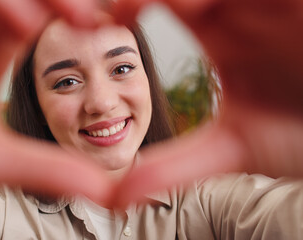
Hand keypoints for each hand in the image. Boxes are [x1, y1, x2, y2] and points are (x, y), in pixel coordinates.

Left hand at [112, 0, 302, 205]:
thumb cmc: (301, 134)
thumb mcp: (232, 148)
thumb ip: (175, 166)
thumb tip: (118, 195)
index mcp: (216, 25)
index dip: (121, 2)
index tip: (91, 26)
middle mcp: (238, 2)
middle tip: (120, 12)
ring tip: (185, 11)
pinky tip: (203, 9)